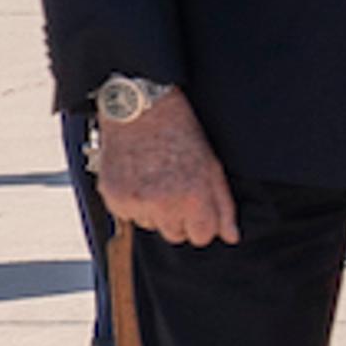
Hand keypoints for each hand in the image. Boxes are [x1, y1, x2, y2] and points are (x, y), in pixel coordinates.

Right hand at [96, 87, 238, 247]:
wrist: (139, 108)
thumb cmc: (178, 131)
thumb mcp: (211, 165)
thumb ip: (223, 206)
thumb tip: (231, 236)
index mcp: (193, 197)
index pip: (203, 237)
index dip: (201, 220)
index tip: (196, 202)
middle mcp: (164, 204)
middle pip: (176, 235)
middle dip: (178, 217)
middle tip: (174, 184)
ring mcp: (136, 203)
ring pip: (151, 226)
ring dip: (154, 210)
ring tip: (154, 176)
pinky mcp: (114, 198)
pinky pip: (128, 216)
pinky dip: (133, 202)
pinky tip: (138, 176)